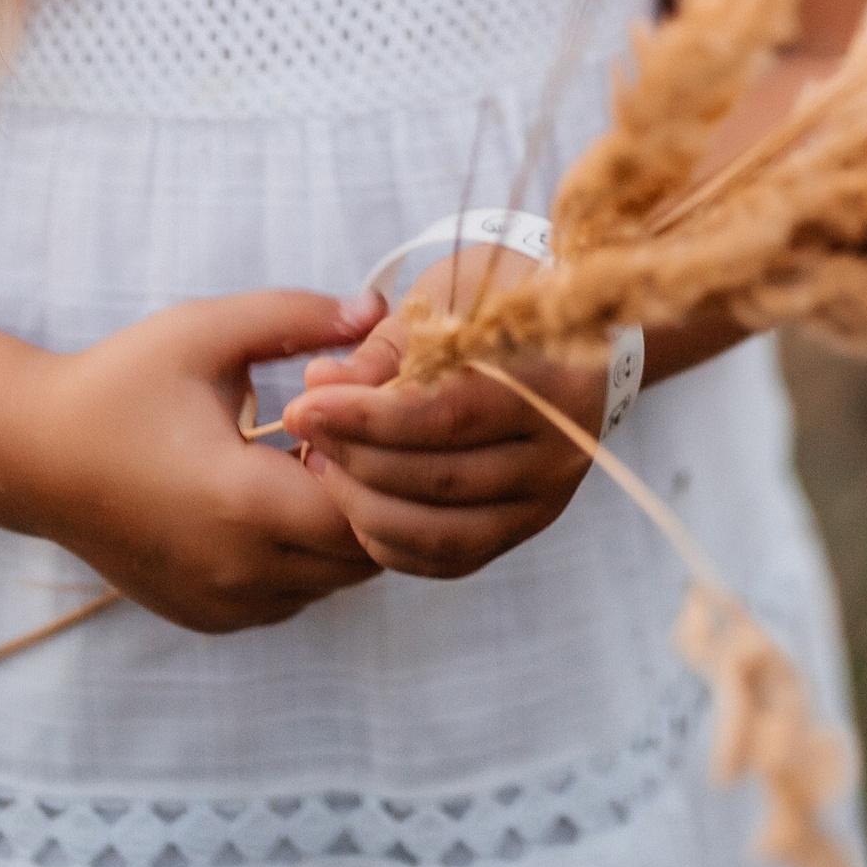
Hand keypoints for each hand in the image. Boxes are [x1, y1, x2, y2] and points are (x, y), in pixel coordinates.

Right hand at [25, 289, 390, 634]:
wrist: (33, 456)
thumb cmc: (119, 385)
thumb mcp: (208, 333)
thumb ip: (299, 318)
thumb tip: (377, 311)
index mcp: (245, 502)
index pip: (369, 508)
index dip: (376, 462)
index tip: (346, 418)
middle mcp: (240, 570)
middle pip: (362, 555)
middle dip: (366, 498)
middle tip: (332, 440)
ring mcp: (224, 603)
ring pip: (331, 582)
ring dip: (334, 531)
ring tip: (296, 468)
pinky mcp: (208, 617)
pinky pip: (291, 598)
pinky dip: (299, 559)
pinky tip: (265, 503)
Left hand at [281, 254, 604, 582]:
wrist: (566, 335)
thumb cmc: (494, 307)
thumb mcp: (442, 308)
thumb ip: (380, 352)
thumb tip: (317, 383)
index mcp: (551, 383)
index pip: (448, 415)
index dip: (367, 417)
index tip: (304, 403)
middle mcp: (559, 453)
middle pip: (442, 479)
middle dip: (356, 459)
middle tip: (300, 431)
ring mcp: (546, 501)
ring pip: (444, 532)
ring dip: (365, 508)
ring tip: (318, 466)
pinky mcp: (525, 529)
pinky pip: (450, 558)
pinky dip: (393, 543)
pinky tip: (351, 505)